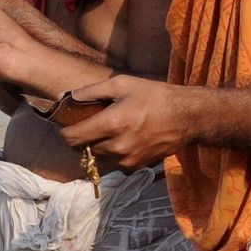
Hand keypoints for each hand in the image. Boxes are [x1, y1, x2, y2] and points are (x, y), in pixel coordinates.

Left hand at [56, 75, 191, 169]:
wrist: (186, 117)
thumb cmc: (153, 96)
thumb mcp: (121, 84)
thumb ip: (90, 91)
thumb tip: (66, 96)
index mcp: (112, 124)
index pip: (73, 138)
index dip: (63, 131)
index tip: (64, 124)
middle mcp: (118, 146)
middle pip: (83, 149)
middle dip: (80, 137)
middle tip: (87, 123)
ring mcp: (127, 160)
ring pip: (98, 156)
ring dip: (95, 145)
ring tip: (106, 129)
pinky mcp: (136, 166)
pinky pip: (113, 162)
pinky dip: (111, 152)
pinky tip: (121, 137)